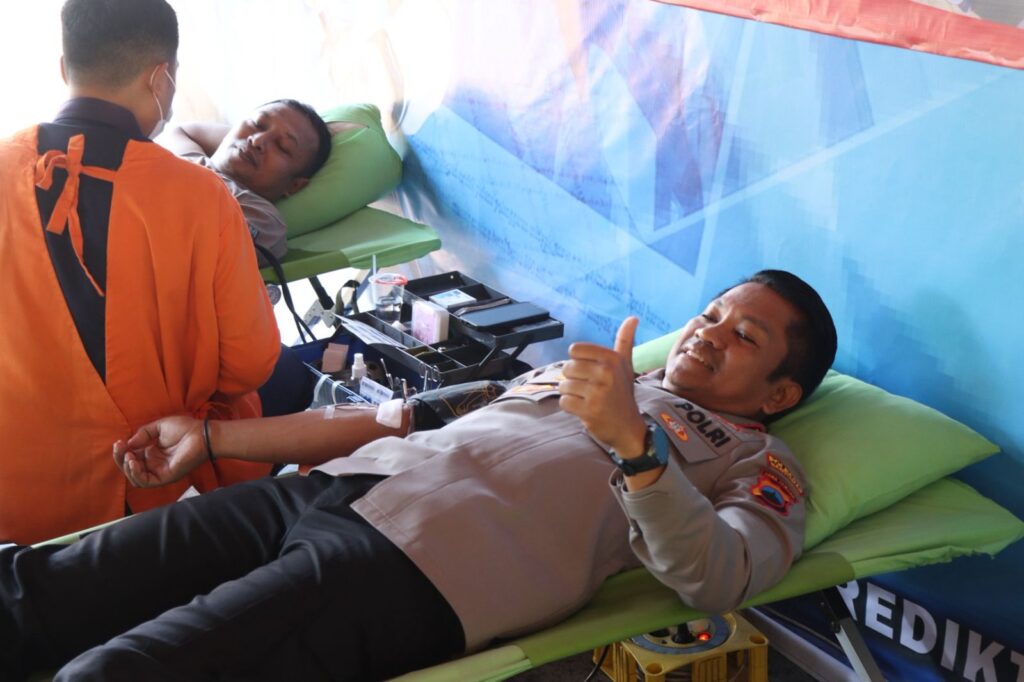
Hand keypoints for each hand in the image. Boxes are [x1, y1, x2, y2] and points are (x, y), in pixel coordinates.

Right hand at [113, 416, 205, 487]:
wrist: (201, 433)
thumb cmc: (185, 428)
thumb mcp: (158, 427)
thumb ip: (142, 434)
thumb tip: (128, 444)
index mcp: (151, 452)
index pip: (130, 457)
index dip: (122, 452)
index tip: (119, 442)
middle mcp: (154, 464)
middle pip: (130, 469)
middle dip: (120, 459)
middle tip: (120, 448)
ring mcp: (159, 471)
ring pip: (136, 478)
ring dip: (127, 468)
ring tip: (128, 456)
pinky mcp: (166, 477)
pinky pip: (146, 481)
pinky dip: (136, 474)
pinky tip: (134, 462)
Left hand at [559, 316, 646, 454]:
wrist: (628, 426)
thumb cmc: (622, 392)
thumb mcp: (625, 364)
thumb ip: (625, 340)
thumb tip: (633, 318)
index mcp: (612, 359)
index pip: (575, 350)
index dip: (578, 362)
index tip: (591, 372)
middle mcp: (606, 373)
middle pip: (567, 367)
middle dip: (573, 379)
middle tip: (589, 389)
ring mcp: (598, 392)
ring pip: (564, 385)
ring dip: (571, 394)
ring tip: (587, 399)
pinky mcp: (589, 410)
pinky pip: (564, 401)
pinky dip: (570, 407)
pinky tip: (584, 409)